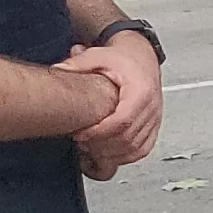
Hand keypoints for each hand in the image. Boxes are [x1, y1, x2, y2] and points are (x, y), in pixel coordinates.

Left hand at [64, 35, 161, 177]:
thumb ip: (78, 64)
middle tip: (82, 144)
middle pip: (128, 138)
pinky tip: (109, 152)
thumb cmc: (124, 58)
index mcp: (140, 91)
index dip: (100, 133)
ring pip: (136, 148)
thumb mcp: (98, 56)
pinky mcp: (154, 125)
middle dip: (102, 146)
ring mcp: (154, 117)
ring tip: (92, 148)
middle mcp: (151, 106)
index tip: (81, 135)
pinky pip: (143, 149)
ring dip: (112, 154)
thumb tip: (57, 70)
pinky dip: (125, 156)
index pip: (122, 121)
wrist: (141, 56)